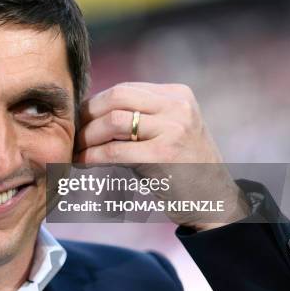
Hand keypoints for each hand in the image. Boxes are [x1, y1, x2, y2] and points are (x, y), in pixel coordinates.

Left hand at [74, 82, 248, 230]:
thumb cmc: (183, 167)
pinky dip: (92, 157)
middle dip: (88, 115)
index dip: (95, 104)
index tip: (80, 120)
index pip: (124, 89)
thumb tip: (90, 111)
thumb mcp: (168, 130)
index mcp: (177, 95)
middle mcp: (178, 106)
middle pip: (116, 97)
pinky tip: (83, 163)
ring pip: (113, 121)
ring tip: (76, 149)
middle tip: (74, 133)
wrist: (215, 202)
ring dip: (87, 136)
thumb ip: (141, 116)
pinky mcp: (164, 155)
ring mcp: (173, 129)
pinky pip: (114, 151)